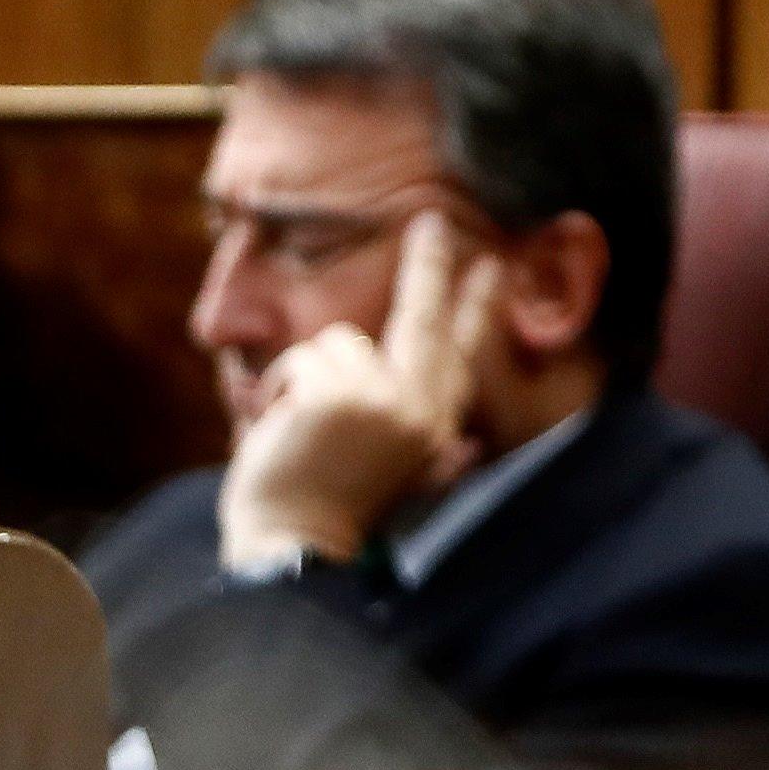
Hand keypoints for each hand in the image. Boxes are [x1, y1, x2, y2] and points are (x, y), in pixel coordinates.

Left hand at [216, 212, 502, 572]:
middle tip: (432, 223)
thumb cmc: (331, 515)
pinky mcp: (337, 393)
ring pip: (341, 342)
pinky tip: (276, 429)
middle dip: (430, 266)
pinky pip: (302, 360)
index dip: (478, 309)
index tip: (492, 270)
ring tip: (293, 427)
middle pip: (425, 318)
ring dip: (307, 375)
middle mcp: (419, 409)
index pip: (463, 355)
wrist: (290, 546)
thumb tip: (468, 450)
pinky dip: (278, 390)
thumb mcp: (395, 482)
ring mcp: (381, 398)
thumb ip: (434, 460)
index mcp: (434, 429)